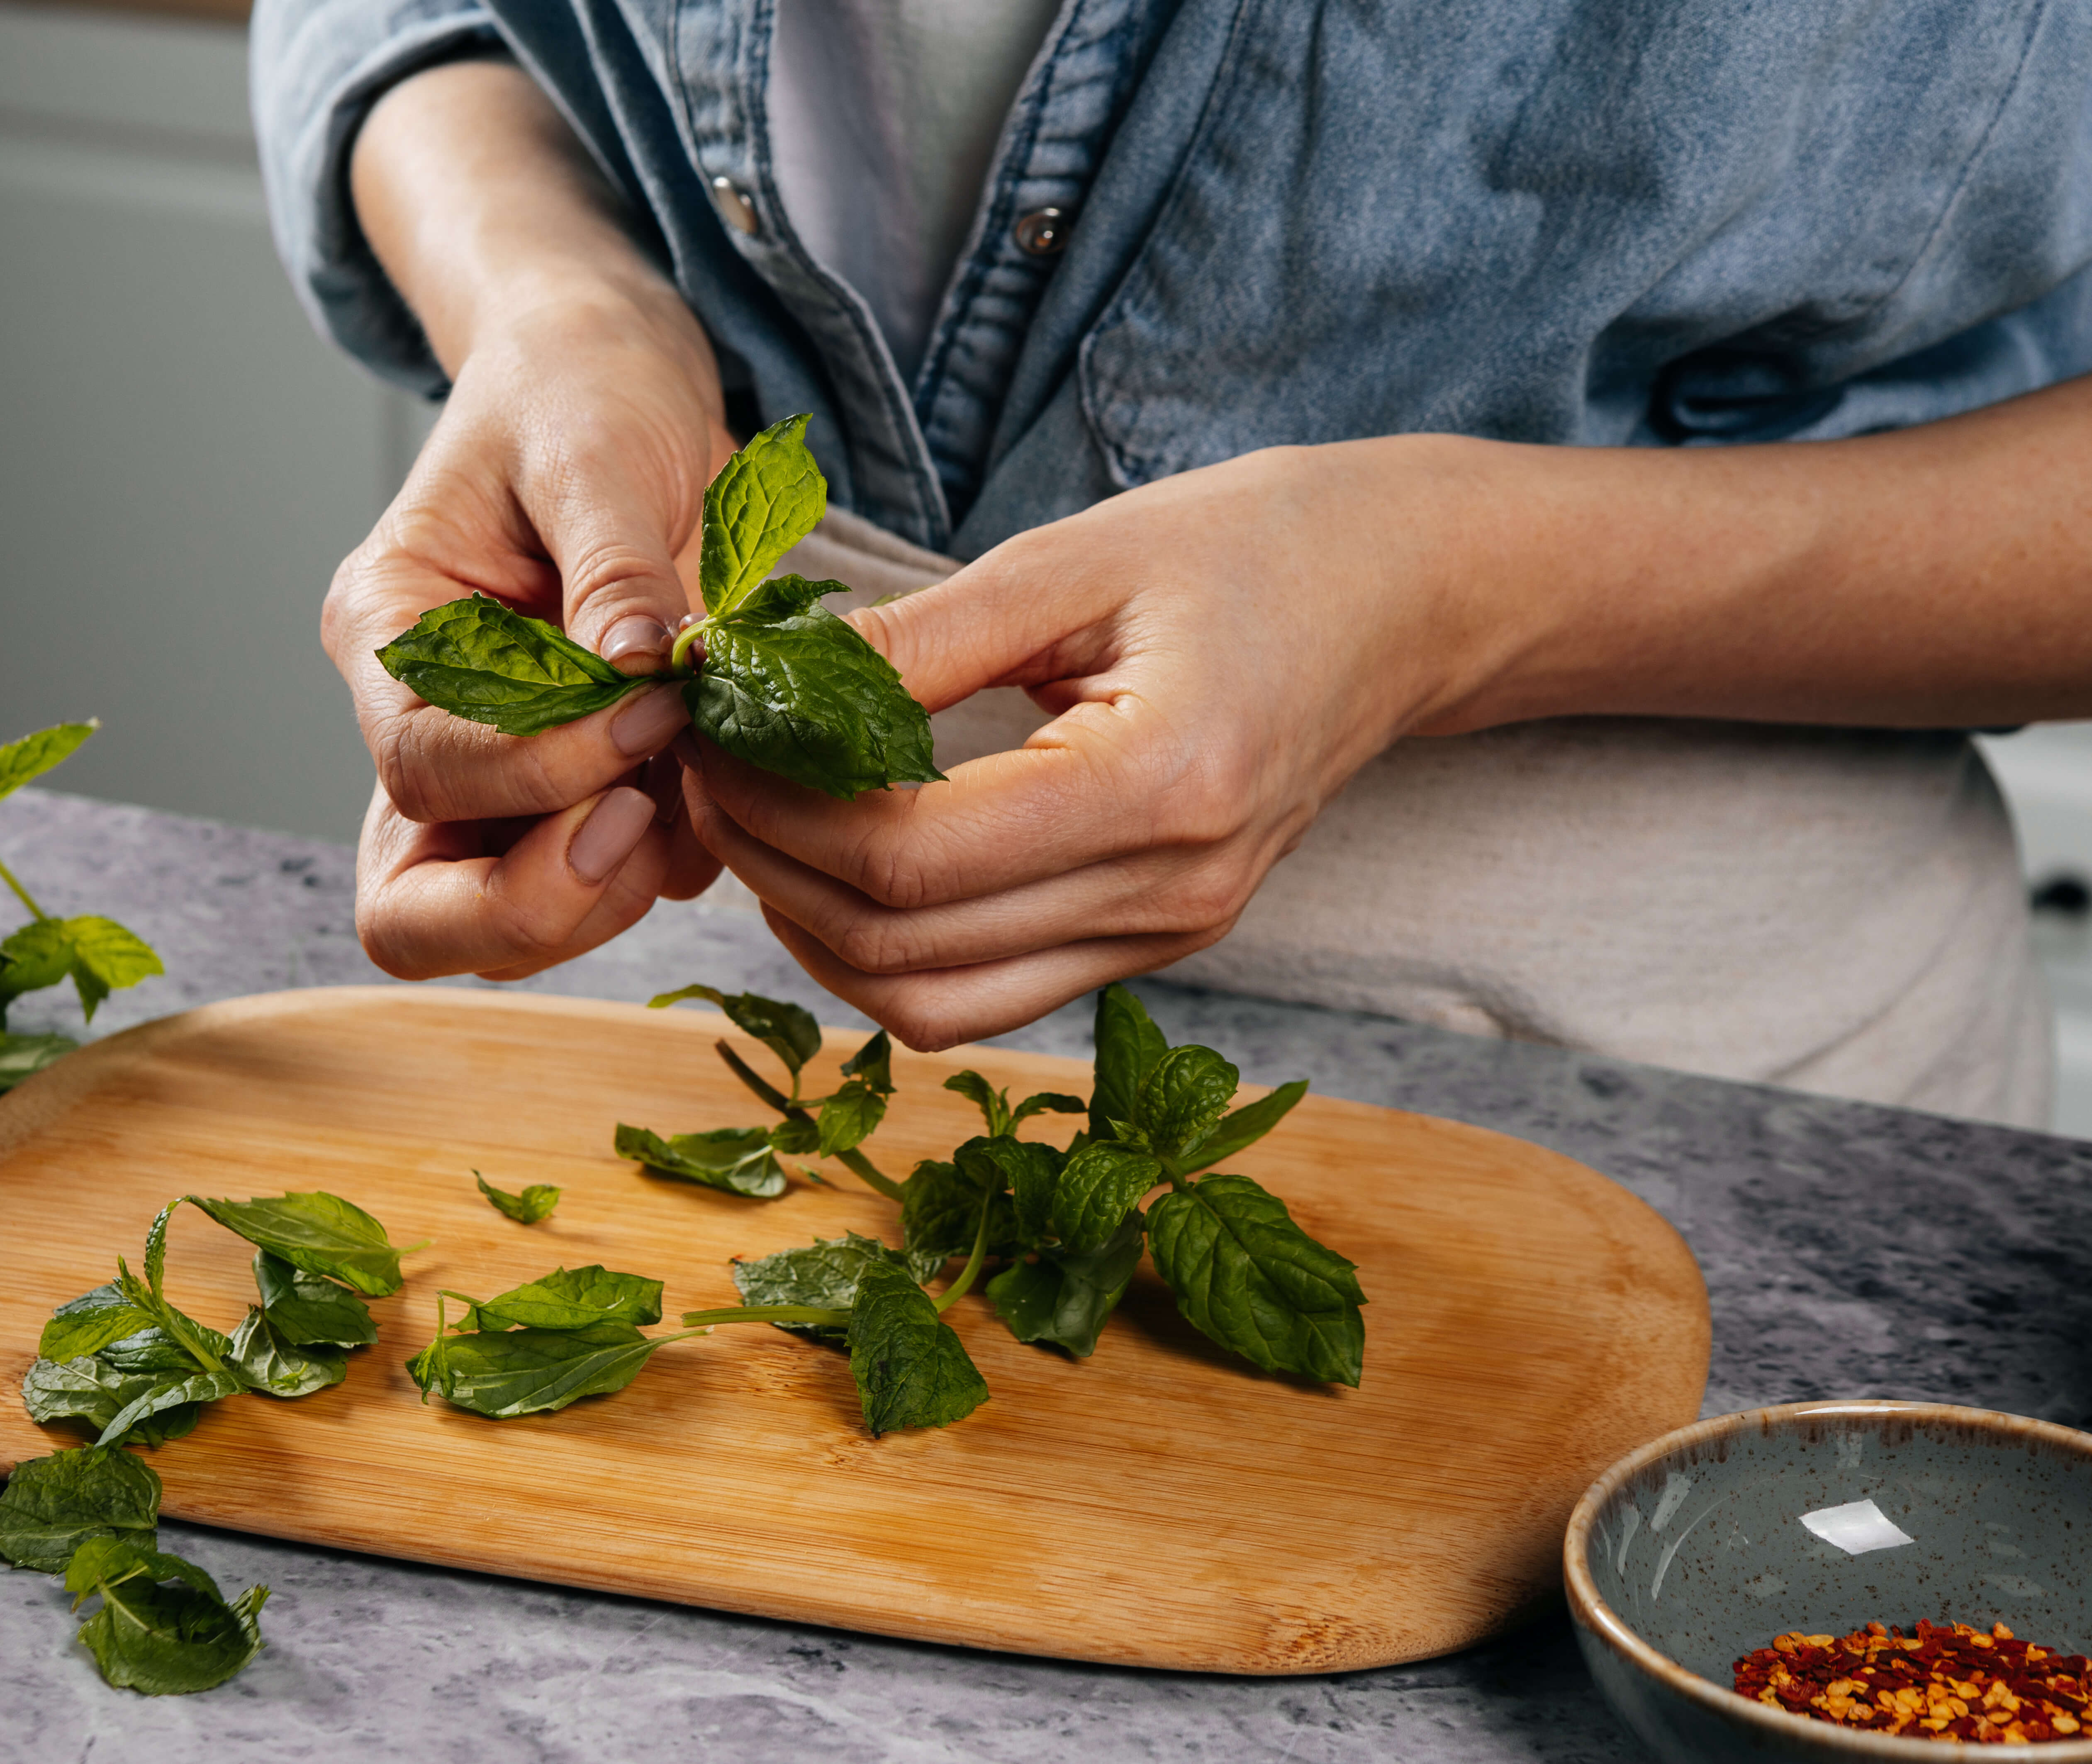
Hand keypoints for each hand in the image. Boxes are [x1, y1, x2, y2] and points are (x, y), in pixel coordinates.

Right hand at [327, 62, 726, 978]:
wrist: (621, 375)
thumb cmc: (582, 388)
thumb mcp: (594, 446)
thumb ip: (611, 566)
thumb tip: (633, 670)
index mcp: (387, 632)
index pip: (423, 766)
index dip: (537, 770)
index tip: (650, 714)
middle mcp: (423, 726)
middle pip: (419, 909)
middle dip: (534, 903)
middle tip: (645, 823)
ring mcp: (501, 775)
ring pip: (514, 925)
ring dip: (618, 885)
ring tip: (706, 776)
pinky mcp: (582, 790)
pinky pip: (614, 883)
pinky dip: (676, 859)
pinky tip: (729, 774)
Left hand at [676, 441, 1497, 1046]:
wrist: (1403, 601)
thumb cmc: (1256, 548)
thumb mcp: (1079, 558)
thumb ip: (920, 637)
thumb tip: (763, 683)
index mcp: (1162, 787)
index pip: (912, 860)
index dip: (779, 809)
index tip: (710, 734)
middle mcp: (1171, 893)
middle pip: (903, 949)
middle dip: (772, 868)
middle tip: (703, 772)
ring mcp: (1167, 935)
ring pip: (931, 1006)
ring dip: (816, 930)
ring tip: (756, 820)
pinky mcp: (1153, 941)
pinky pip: (982, 993)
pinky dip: (886, 947)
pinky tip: (839, 858)